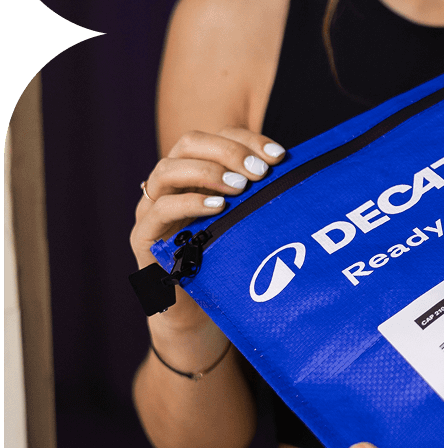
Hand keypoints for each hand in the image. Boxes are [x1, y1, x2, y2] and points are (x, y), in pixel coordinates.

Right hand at [131, 127, 286, 332]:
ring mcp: (151, 208)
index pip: (218, 136)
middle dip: (228, 150)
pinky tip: (219, 208)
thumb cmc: (227, 258)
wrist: (199, 311)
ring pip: (166, 169)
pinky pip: (159, 210)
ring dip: (208, 172)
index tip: (280, 156)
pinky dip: (190, 202)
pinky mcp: (143, 238)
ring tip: (240, 189)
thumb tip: (296, 169)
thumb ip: (259, 193)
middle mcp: (171, 184)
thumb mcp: (246, 218)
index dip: (248, 140)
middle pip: (189, 142)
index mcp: (196, 171)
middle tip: (260, 172)